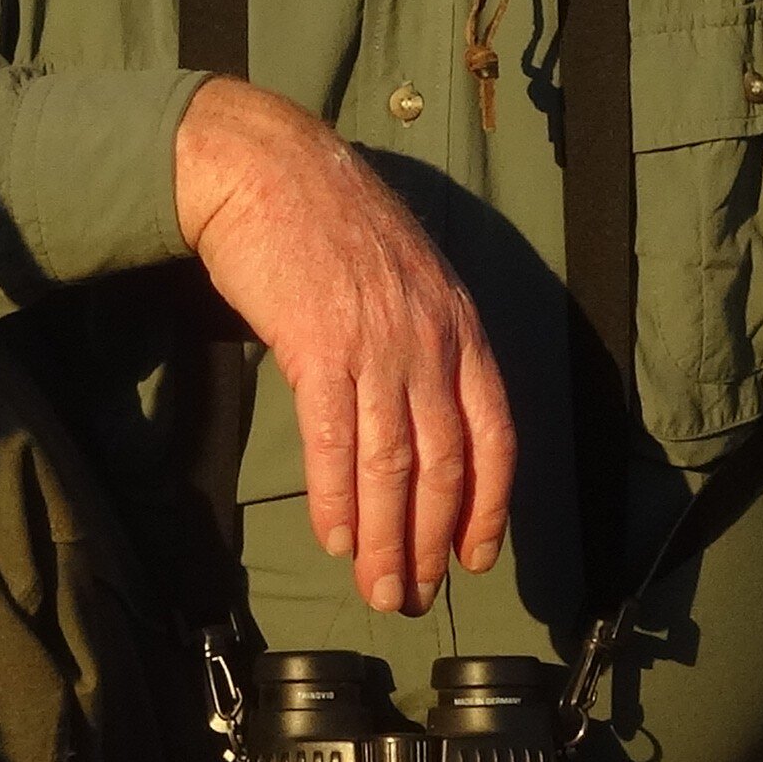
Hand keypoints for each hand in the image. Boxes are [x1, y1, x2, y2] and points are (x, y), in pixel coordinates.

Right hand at [174, 75, 512, 615]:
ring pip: (392, 465)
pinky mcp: (316, 345)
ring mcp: (376, 344)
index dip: (489, 505)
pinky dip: (336, 498)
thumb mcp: (408, 276)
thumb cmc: (330, 220)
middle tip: (416, 594)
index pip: (494, 434)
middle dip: (433, 541)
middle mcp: (430, 340)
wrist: (268, 167)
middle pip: (445, 464)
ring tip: (379, 588)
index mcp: (460, 325)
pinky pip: (333, 440)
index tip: (476, 556)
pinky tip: (335, 537)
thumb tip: (423, 410)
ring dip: (386, 538)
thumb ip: (425, 339)